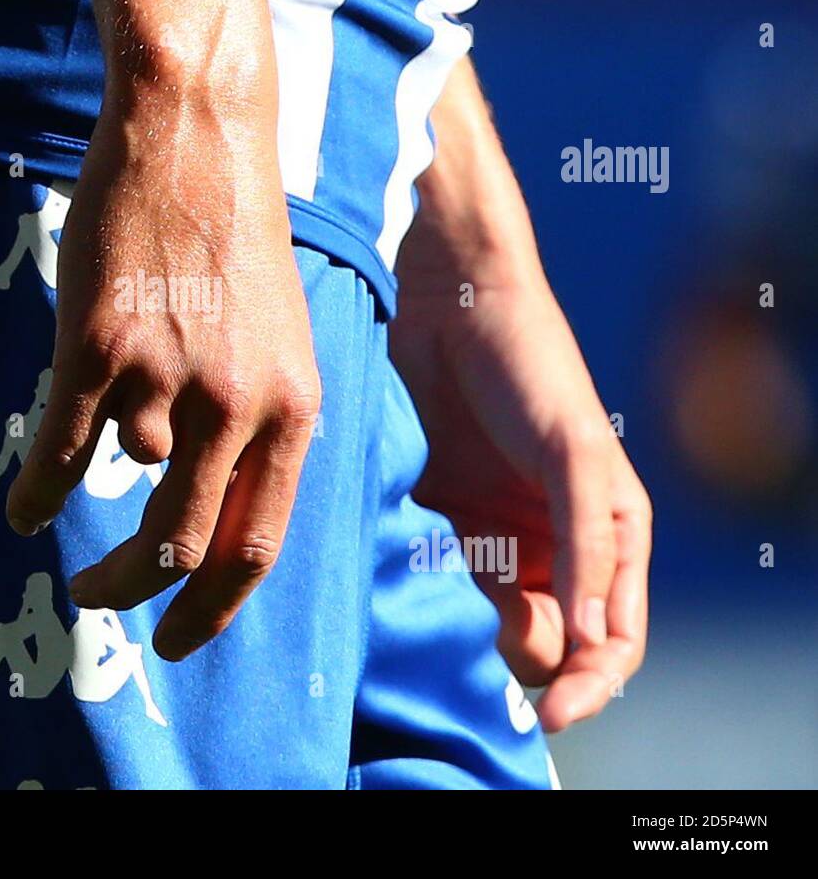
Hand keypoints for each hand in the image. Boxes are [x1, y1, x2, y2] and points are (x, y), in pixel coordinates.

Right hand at [5, 90, 321, 661]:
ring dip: (89, 503)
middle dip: (136, 591)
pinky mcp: (98, 349)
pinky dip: (35, 494)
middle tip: (103, 600)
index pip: (257, 548)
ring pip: (121, 481)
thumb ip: (254, 422)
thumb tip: (187, 492)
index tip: (177, 640)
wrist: (197, 135)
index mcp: (294, 410)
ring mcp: (167, 378)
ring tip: (66, 499)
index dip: (212, 611)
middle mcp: (238, 406)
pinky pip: (59, 453)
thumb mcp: (280, 339)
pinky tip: (23, 510)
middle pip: (182, 547)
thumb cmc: (236, 236)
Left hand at [390, 271, 651, 731]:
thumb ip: (588, 542)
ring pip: (476, 617)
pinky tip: (404, 573)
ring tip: (438, 583)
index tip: (551, 713)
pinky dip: (418, 587)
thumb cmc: (529, 364)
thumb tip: (590, 640)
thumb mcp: (571, 451)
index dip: (590, 685)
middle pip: (538, 640)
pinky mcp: (431, 515)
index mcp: (602, 535)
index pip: (607, 641)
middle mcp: (545, 543)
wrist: (448, 298)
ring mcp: (486, 531)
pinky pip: (427, 577)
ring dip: (459, 620)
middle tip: (474, 620)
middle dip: (511, 650)